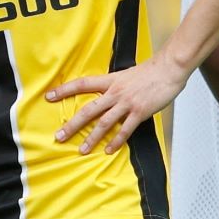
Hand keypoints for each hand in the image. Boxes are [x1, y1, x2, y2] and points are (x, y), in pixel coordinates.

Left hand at [48, 54, 183, 156]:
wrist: (169, 68)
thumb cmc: (150, 71)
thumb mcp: (126, 75)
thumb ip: (115, 85)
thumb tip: (106, 94)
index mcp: (110, 81)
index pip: (82, 84)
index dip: (64, 90)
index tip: (49, 96)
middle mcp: (115, 92)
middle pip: (88, 110)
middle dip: (72, 124)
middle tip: (59, 136)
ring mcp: (127, 103)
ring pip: (104, 123)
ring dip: (92, 138)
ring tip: (82, 150)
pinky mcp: (139, 112)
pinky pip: (125, 130)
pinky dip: (116, 141)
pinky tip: (108, 149)